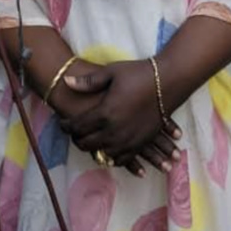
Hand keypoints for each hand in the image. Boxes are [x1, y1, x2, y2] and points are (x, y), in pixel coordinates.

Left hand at [60, 61, 181, 175]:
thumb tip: (66, 81)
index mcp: (105, 112)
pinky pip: (121, 159)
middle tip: (73, 133)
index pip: (78, 126)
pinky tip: (107, 150)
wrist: (169, 81)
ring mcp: (129, 139)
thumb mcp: (111, 72)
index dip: (66, 126)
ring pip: (103, 154)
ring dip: (93, 150)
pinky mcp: (141, 142)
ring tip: (89, 142)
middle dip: (77, 139)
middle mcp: (115, 130)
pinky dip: (111, 157)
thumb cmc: (138, 74)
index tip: (62, 123)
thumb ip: (88, 81)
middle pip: (88, 143)